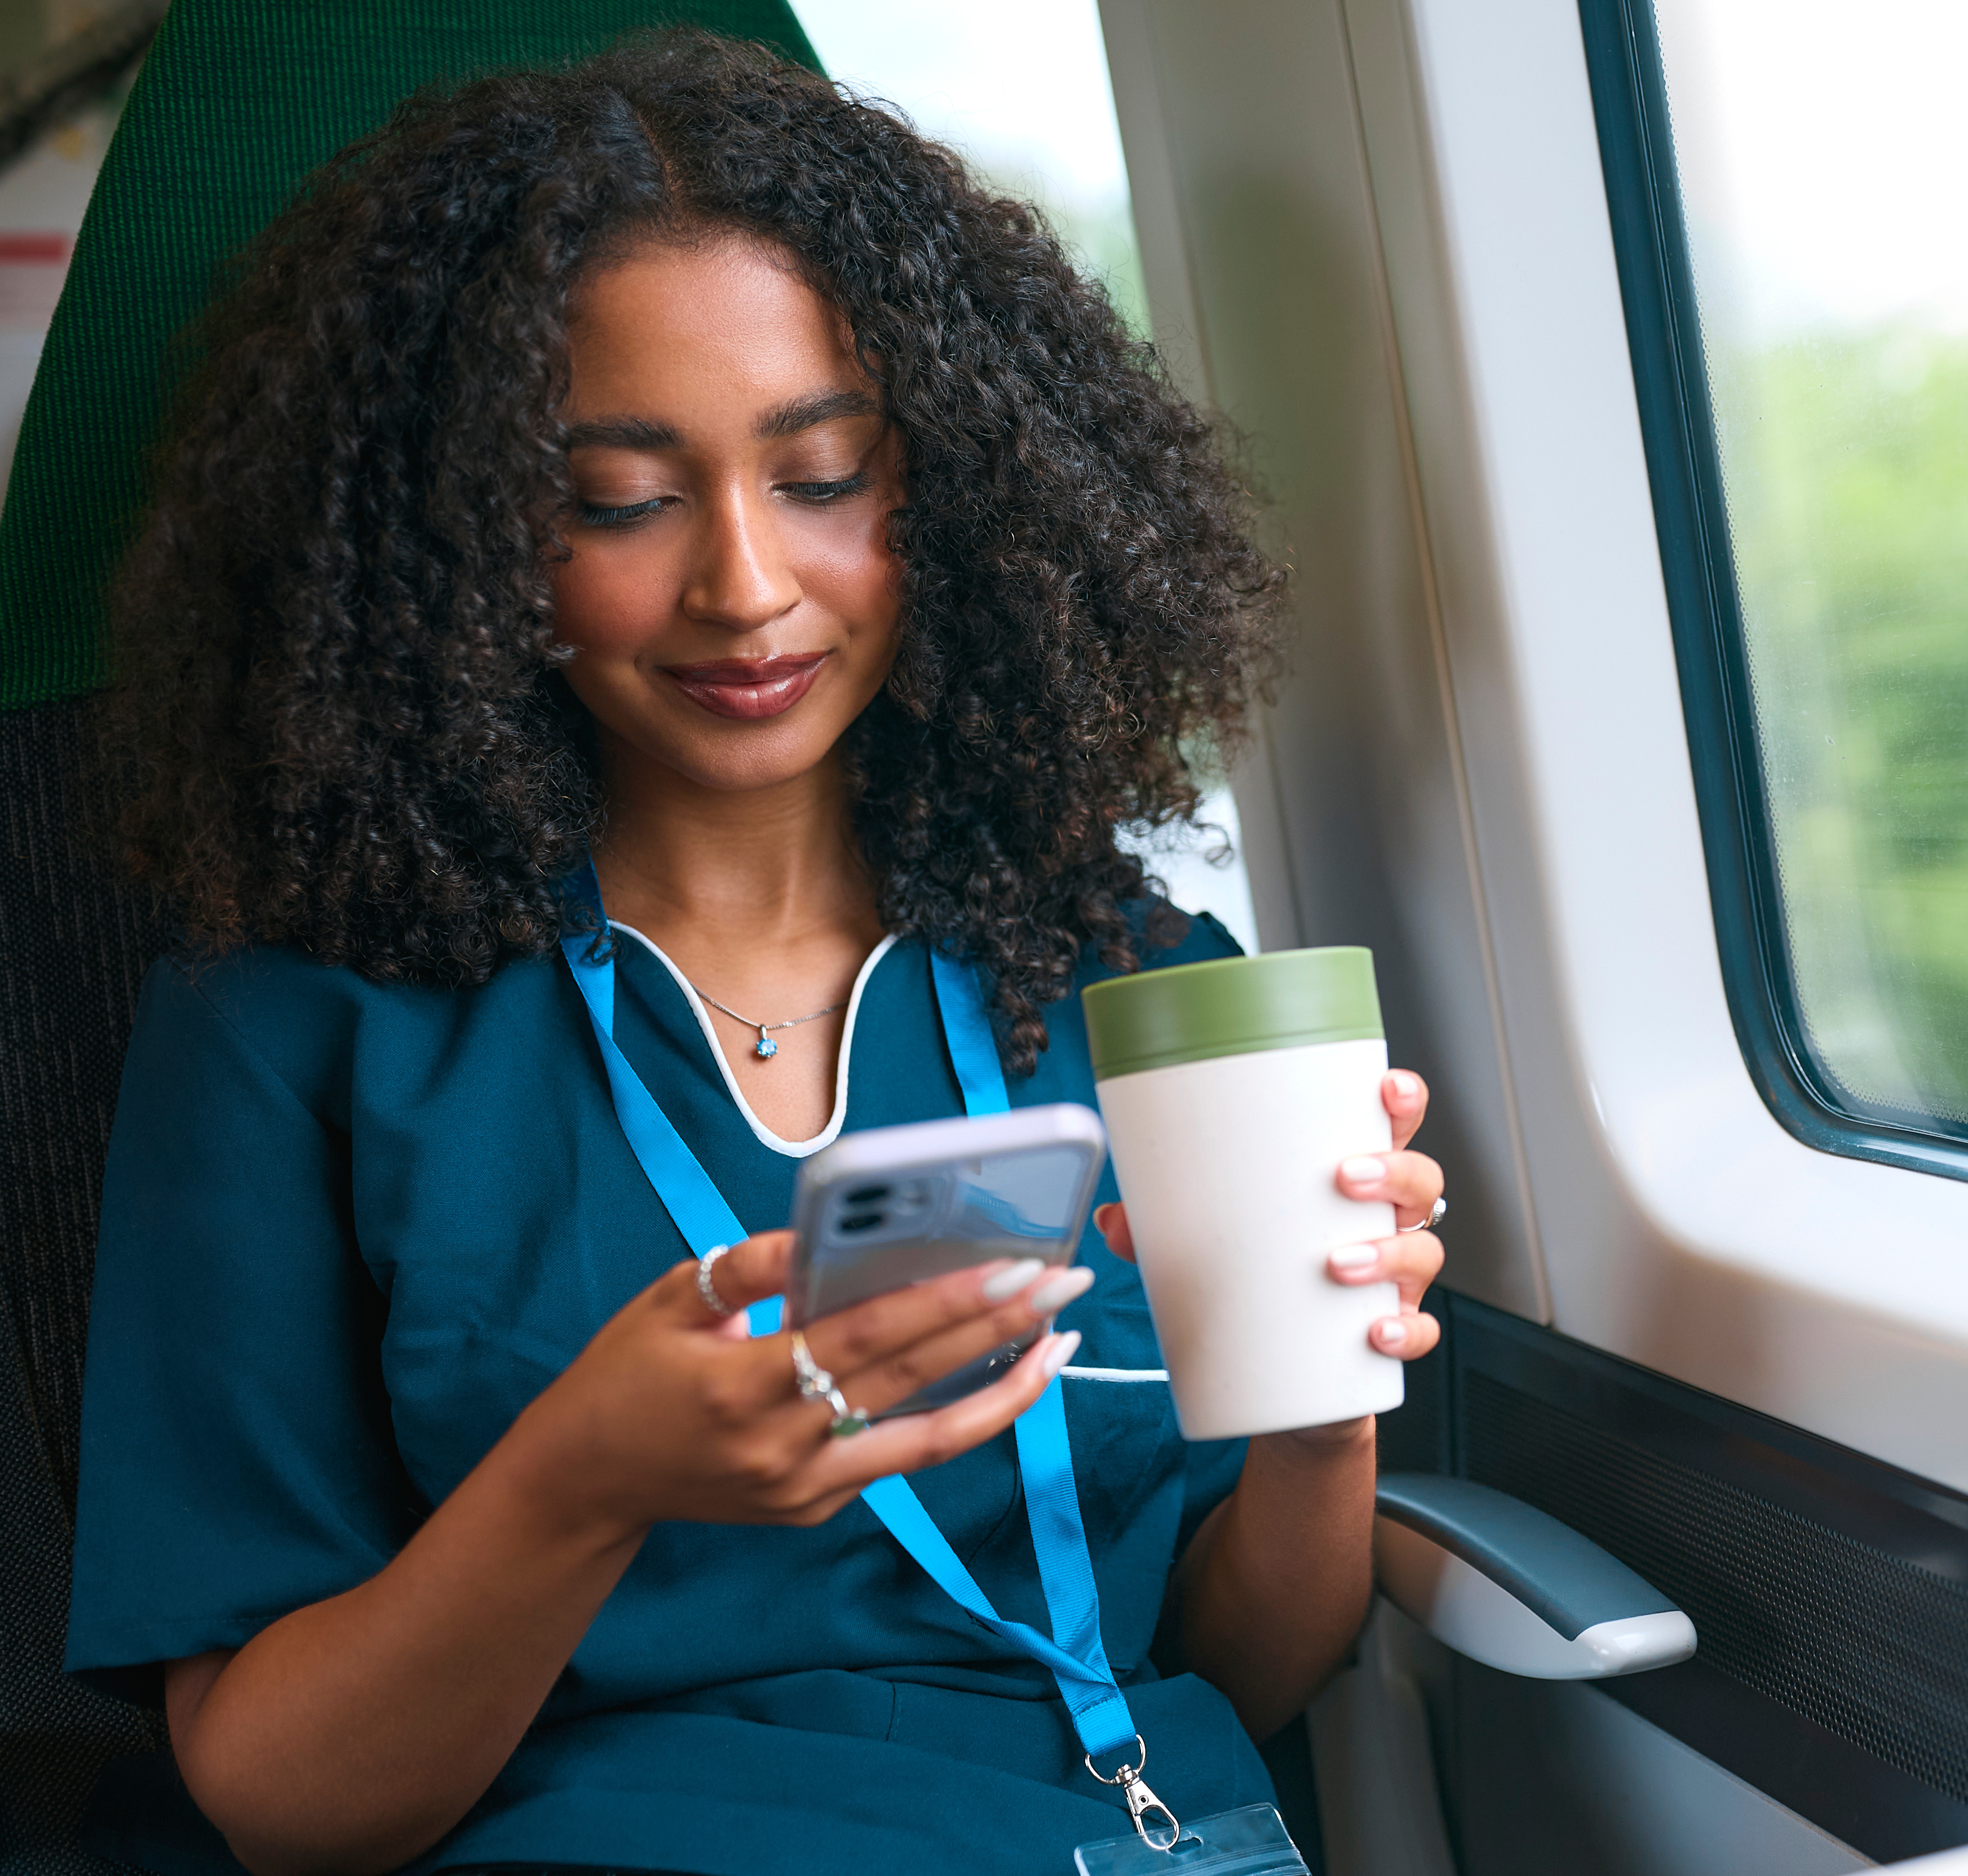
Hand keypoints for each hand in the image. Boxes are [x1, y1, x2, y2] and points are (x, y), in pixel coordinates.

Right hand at [515, 1233, 1089, 1541]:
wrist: (585, 1483)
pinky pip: (896, 1456)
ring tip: (1058, 1344)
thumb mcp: (669, 1303)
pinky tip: (993, 1375)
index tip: (1009, 1268)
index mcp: (743, 1389)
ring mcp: (804, 1488)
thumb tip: (816, 1231)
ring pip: (926, 1440)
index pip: (864, 1339)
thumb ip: (748, 1270)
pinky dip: (951, 1417)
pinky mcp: (815, 1506)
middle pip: (911, 1382)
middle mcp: (783, 1448)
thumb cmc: (625, 1377)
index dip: (941, 1302)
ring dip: (1002, 1391)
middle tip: (1062, 1285)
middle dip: (996, 1330)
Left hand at [1092, 1067, 1444, 1372]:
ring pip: (1424, 1249)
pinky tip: (1375, 1330)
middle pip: (1421, 1178)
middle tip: (1345, 1176)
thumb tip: (1115, 1219)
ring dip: (1390, 1251)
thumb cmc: (1255, 1275)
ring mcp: (1395, 1275)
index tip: (1384, 1088)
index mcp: (1352, 1175)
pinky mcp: (1392, 1328)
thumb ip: (1159, 1228)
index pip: (1393, 1123)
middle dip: (1393, 1170)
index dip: (1402, 1100)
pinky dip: (1406, 1329)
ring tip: (1339, 1263)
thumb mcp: (1209, 1240)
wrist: (1279, 1372)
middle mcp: (1384, 1219)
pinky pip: (1420, 1327)